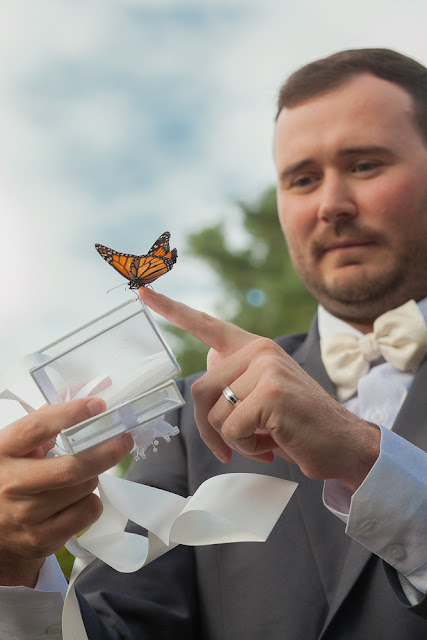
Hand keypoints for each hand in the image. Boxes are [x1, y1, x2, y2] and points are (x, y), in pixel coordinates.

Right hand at [0, 398, 133, 586]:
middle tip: (124, 440)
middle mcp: (10, 483)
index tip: (98, 406)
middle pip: (71, 467)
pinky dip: (91, 502)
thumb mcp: (21, 445)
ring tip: (81, 475)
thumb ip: (51, 418)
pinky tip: (77, 499)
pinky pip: (87, 512)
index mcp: (3, 450)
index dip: (71, 414)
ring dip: (93, 477)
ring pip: (84, 488)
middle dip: (106, 451)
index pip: (38, 428)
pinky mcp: (41, 538)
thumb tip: (95, 390)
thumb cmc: (15, 475)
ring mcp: (24, 515)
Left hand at [140, 288, 379, 492]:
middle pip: (199, 390)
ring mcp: (265, 368)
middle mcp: (258, 350)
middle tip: (232, 447)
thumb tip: (207, 359)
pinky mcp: (270, 393)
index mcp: (253, 348)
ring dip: (232, 441)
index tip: (142, 292)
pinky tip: (272, 445)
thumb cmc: (297, 424)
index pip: (207, 325)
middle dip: (209, 428)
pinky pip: (231, 430)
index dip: (171, 310)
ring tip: (263, 441)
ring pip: (214, 413)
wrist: (343, 444)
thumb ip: (234, 375)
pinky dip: (246, 448)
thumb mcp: (263, 394)